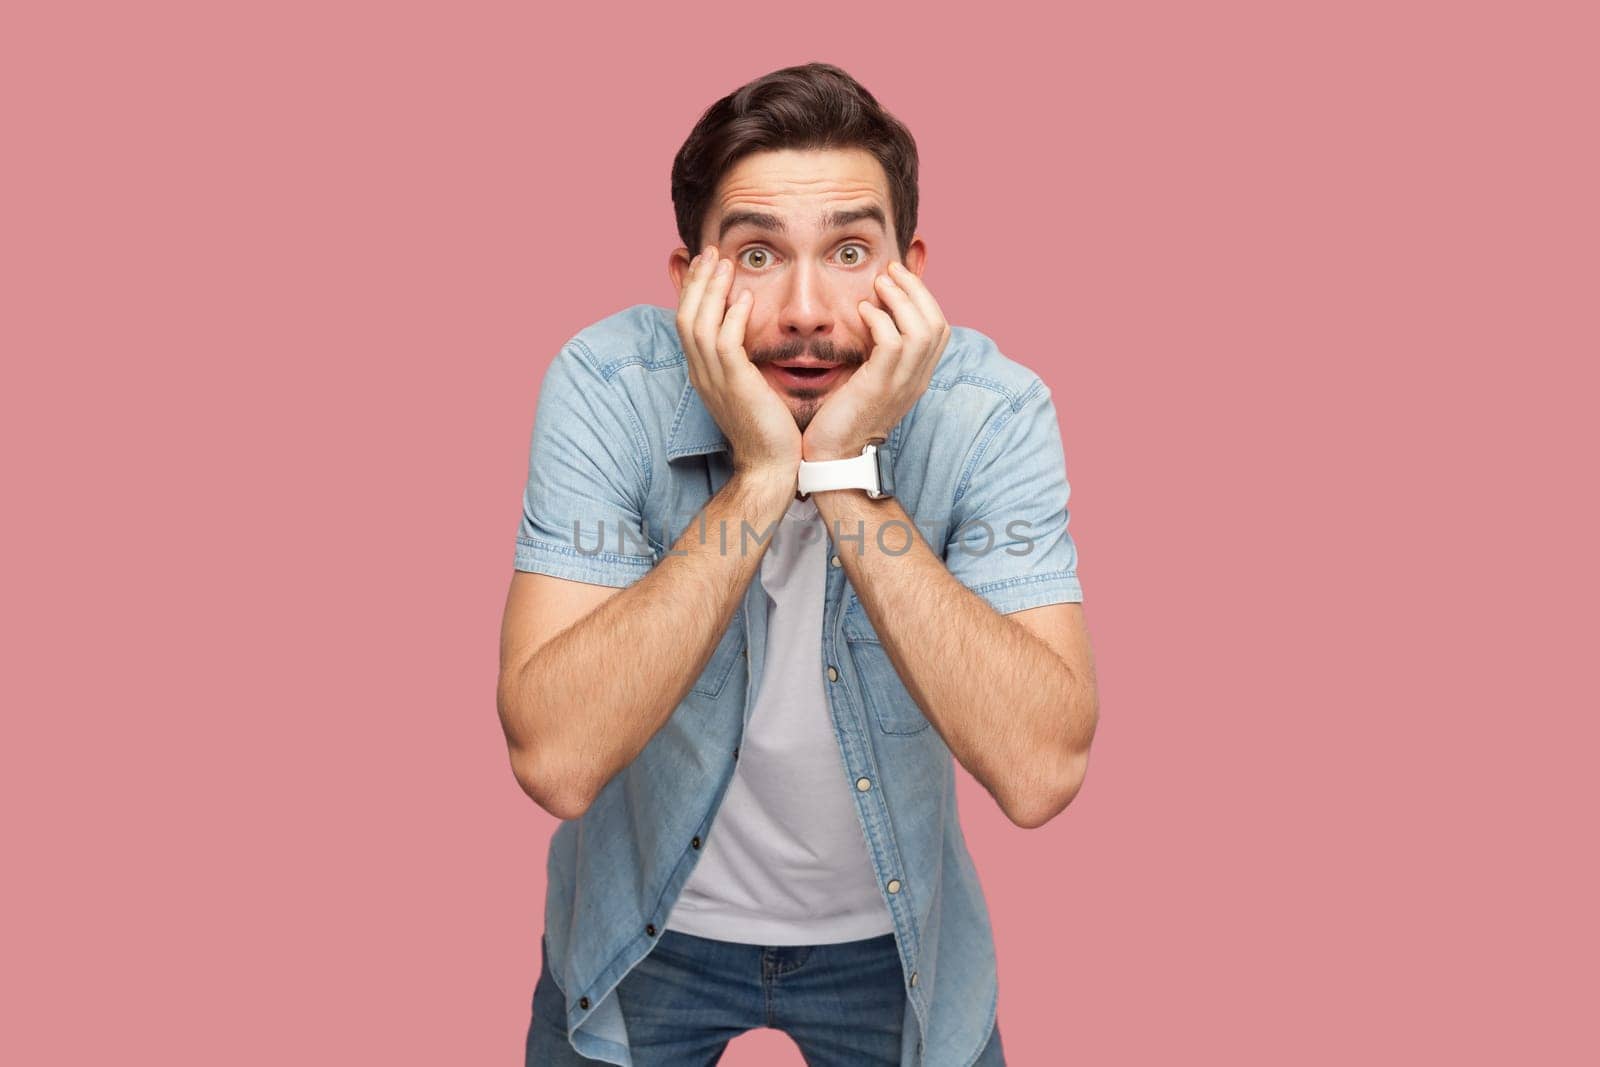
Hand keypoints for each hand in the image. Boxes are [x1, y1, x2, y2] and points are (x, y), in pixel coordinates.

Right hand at [675, 245, 801, 480]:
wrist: (769, 466)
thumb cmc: (766, 429)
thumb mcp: (747, 388)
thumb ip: (742, 360)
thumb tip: (749, 333)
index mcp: (702, 373)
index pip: (687, 322)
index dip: (693, 290)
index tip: (707, 264)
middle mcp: (701, 373)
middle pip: (685, 316)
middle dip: (697, 281)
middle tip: (711, 251)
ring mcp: (714, 380)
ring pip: (700, 324)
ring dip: (712, 290)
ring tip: (725, 263)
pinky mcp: (734, 385)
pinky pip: (725, 343)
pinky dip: (732, 317)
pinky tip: (744, 297)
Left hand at [801, 260, 949, 459]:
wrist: (833, 457)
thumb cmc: (843, 418)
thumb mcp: (869, 380)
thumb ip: (878, 354)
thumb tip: (872, 316)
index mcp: (917, 377)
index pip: (938, 329)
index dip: (923, 298)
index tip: (898, 279)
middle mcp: (916, 380)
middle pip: (937, 324)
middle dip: (916, 290)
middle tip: (891, 271)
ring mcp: (901, 384)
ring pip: (921, 330)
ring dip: (901, 299)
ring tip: (879, 283)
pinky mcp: (880, 387)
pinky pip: (893, 344)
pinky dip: (879, 320)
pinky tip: (862, 311)